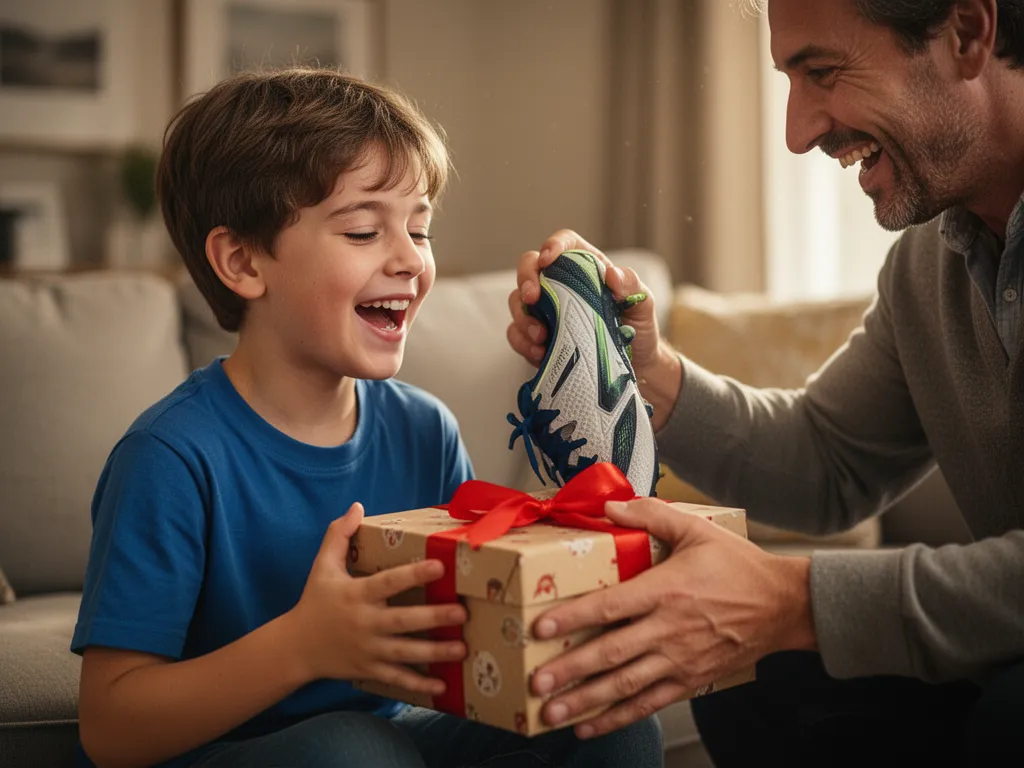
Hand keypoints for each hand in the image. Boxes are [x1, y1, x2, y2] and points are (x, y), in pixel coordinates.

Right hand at [287, 503, 466, 695]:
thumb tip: (357, 507)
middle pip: (403, 622)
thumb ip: (338, 535)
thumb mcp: (322, 566)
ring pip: (406, 653)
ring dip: (435, 653)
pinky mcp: (369, 669)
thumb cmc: (315, 601)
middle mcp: (365, 623)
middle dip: (433, 617)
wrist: (296, 647)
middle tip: (461, 612)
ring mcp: (368, 649)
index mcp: (356, 594)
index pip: (388, 582)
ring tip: (462, 648)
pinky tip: (443, 686)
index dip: (413, 573)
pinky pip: (397, 679)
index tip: (440, 565)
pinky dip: (419, 685)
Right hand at [506, 229, 661, 376]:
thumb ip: (632, 286)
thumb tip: (612, 274)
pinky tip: (539, 353)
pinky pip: (517, 334)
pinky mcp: (537, 337)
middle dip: (525, 279)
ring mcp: (545, 310)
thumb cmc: (637, 328)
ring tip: (541, 336)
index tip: (548, 259)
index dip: (553, 245)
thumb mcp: (643, 305)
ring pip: (517, 302)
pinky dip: (523, 343)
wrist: (635, 365)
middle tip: (532, 298)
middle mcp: (560, 283)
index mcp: (586, 267)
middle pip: (530, 266)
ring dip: (523, 317)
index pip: (565, 243)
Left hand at [530, 498, 815, 737]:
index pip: (612, 605)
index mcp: (667, 590)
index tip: (542, 626)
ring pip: (625, 686)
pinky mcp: (690, 681)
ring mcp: (680, 660)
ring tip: (550, 713)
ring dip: (585, 702)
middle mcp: (670, 630)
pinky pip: (648, 704)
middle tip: (536, 683)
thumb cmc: (738, 566)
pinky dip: (617, 718)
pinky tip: (588, 725)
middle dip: (570, 671)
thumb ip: (652, 515)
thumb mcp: (697, 530)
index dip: (575, 617)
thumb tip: (611, 505)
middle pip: (611, 653)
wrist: (784, 605)